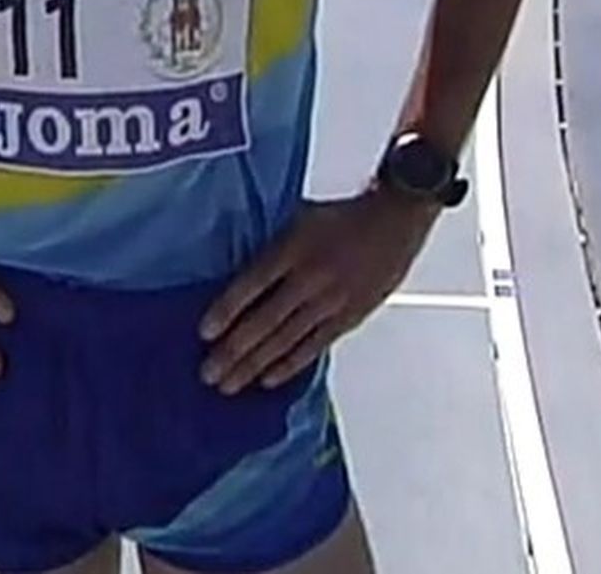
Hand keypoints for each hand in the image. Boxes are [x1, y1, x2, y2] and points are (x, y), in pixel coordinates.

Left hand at [199, 188, 437, 394]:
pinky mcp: (348, 318)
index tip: (204, 332)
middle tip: (208, 372)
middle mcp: (311, 277)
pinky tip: (268, 379)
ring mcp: (330, 301)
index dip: (226, 309)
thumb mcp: (300, 218)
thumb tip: (237, 275)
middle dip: (233, 350)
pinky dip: (289, 365)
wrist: (396, 221)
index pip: (252, 283)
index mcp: (295, 247)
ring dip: (253, 365)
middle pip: (265, 320)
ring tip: (229, 384)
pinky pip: (313, 347)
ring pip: (285, 340)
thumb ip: (272, 247)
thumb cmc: (344, 216)